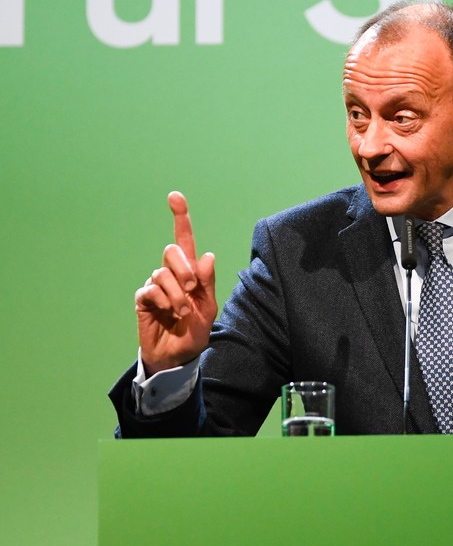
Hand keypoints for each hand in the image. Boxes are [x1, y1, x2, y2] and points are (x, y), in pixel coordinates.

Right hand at [135, 192, 216, 375]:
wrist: (178, 356)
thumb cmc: (195, 331)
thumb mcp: (208, 308)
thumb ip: (208, 283)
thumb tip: (208, 256)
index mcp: (191, 272)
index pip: (185, 240)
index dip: (180, 217)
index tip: (175, 197)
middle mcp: (172, 273)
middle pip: (172, 251)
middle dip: (184, 268)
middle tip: (193, 289)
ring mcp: (156, 285)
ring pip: (162, 273)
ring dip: (177, 294)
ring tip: (183, 312)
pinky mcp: (143, 299)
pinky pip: (150, 290)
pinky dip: (163, 301)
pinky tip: (168, 313)